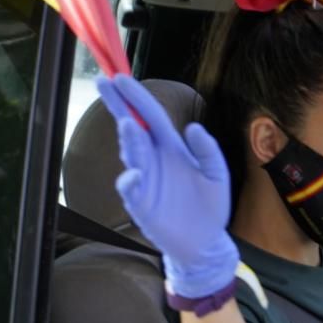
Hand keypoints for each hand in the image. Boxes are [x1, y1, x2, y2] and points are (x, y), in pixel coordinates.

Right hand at [96, 74, 238, 297]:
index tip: (119, 78)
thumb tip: (194, 127)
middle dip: (119, 106)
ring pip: (132, 154)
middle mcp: (154, 160)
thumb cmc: (210, 207)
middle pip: (132, 128)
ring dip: (129, 140)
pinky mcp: (142, 204)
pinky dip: (130, 181)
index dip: (136, 97)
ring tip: (127, 124)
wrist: (206, 243)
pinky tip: (135, 173)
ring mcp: (145, 181)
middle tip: (105, 85)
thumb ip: (208, 150)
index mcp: (172, 149)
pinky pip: (131, 189)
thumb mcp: (217, 174)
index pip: (150, 116)